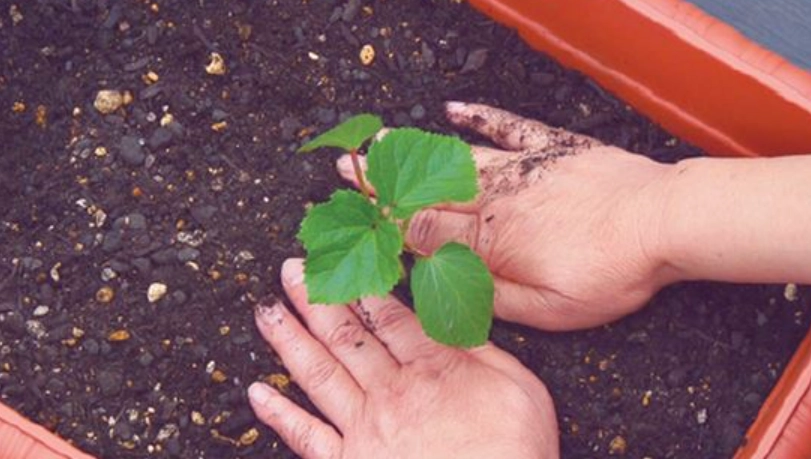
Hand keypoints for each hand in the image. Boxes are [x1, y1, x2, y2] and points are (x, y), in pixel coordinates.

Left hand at [248, 258, 558, 458]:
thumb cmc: (516, 454)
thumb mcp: (521, 389)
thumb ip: (480, 350)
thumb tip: (451, 316)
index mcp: (432, 370)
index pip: (390, 319)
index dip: (364, 290)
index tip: (345, 267)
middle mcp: (390, 393)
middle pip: (346, 337)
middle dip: (317, 300)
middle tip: (292, 269)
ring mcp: (364, 430)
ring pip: (319, 374)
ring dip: (290, 339)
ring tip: (266, 311)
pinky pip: (305, 437)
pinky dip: (279, 415)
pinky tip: (257, 392)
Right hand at [338, 103, 674, 329]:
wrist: (664, 223)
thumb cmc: (610, 273)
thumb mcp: (549, 310)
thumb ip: (492, 297)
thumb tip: (448, 285)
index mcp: (492, 240)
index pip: (426, 230)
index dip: (388, 223)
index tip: (358, 214)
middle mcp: (498, 198)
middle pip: (429, 189)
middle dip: (385, 181)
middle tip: (348, 168)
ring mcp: (524, 167)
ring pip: (456, 157)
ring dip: (413, 150)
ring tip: (379, 139)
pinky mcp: (552, 147)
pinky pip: (507, 126)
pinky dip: (479, 117)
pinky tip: (454, 110)